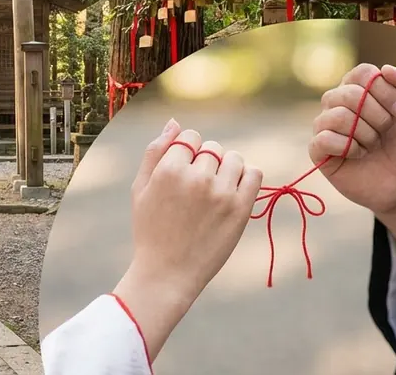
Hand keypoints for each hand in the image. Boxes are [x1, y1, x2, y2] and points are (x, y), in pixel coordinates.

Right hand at [113, 120, 262, 360]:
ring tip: (215, 190)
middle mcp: (197, 177)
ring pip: (234, 158)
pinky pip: (255, 174)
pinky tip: (233, 191)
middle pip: (212, 147)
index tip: (184, 171)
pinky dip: (247, 177)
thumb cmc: (150, 230)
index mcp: (169, 170)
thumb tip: (174, 122)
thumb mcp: (140, 189)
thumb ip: (155, 152)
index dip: (187, 150)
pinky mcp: (240, 210)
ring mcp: (221, 193)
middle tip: (197, 188)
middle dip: (206, 161)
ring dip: (226, 168)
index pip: (190, 136)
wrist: (167, 273)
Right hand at [310, 64, 395, 250]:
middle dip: (378, 116)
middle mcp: (337, 103)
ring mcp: (325, 126)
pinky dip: (349, 148)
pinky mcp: (318, 150)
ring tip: (373, 145)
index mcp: (358, 89)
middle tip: (387, 131)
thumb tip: (385, 69)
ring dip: (366, 134)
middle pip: (349, 94)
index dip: (385, 91)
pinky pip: (324, 139)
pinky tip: (358, 155)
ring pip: (337, 116)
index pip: (363, 73)